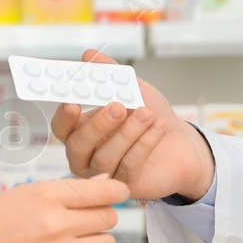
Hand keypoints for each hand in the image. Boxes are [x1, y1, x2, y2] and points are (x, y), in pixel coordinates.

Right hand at [0, 175, 127, 242]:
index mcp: (46, 194)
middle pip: (109, 217)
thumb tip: (106, 182)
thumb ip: (64, 189)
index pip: (104, 190)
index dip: (117, 192)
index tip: (117, 195)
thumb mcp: (21, 195)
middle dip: (102, 219)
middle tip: (87, 223)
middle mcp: (55, 221)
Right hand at [52, 50, 214, 202]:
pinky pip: (129, 166)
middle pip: (79, 145)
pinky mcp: (126, 186)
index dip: (64, 116)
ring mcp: (104, 174)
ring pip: (105, 157)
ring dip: (127, 133)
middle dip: (98, 124)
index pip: (61, 127)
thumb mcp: (132, 89)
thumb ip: (110, 74)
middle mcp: (86, 156)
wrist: (181, 142)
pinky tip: (157, 127)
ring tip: (146, 114)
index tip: (73, 102)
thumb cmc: (149, 116)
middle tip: (119, 106)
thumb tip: (89, 55)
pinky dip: (144, 144)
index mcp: (80, 131)